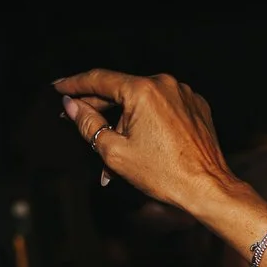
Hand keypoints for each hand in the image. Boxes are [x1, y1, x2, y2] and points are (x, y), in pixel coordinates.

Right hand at [54, 69, 243, 216]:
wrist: (206, 187)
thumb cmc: (164, 174)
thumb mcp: (114, 151)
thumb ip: (89, 124)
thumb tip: (72, 105)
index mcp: (143, 90)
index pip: (99, 79)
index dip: (75, 84)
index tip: (59, 87)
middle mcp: (165, 84)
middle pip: (121, 91)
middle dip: (99, 109)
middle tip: (77, 117)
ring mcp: (183, 94)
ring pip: (142, 102)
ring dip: (125, 121)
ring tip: (114, 151)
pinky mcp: (195, 106)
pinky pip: (162, 108)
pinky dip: (148, 122)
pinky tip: (140, 145)